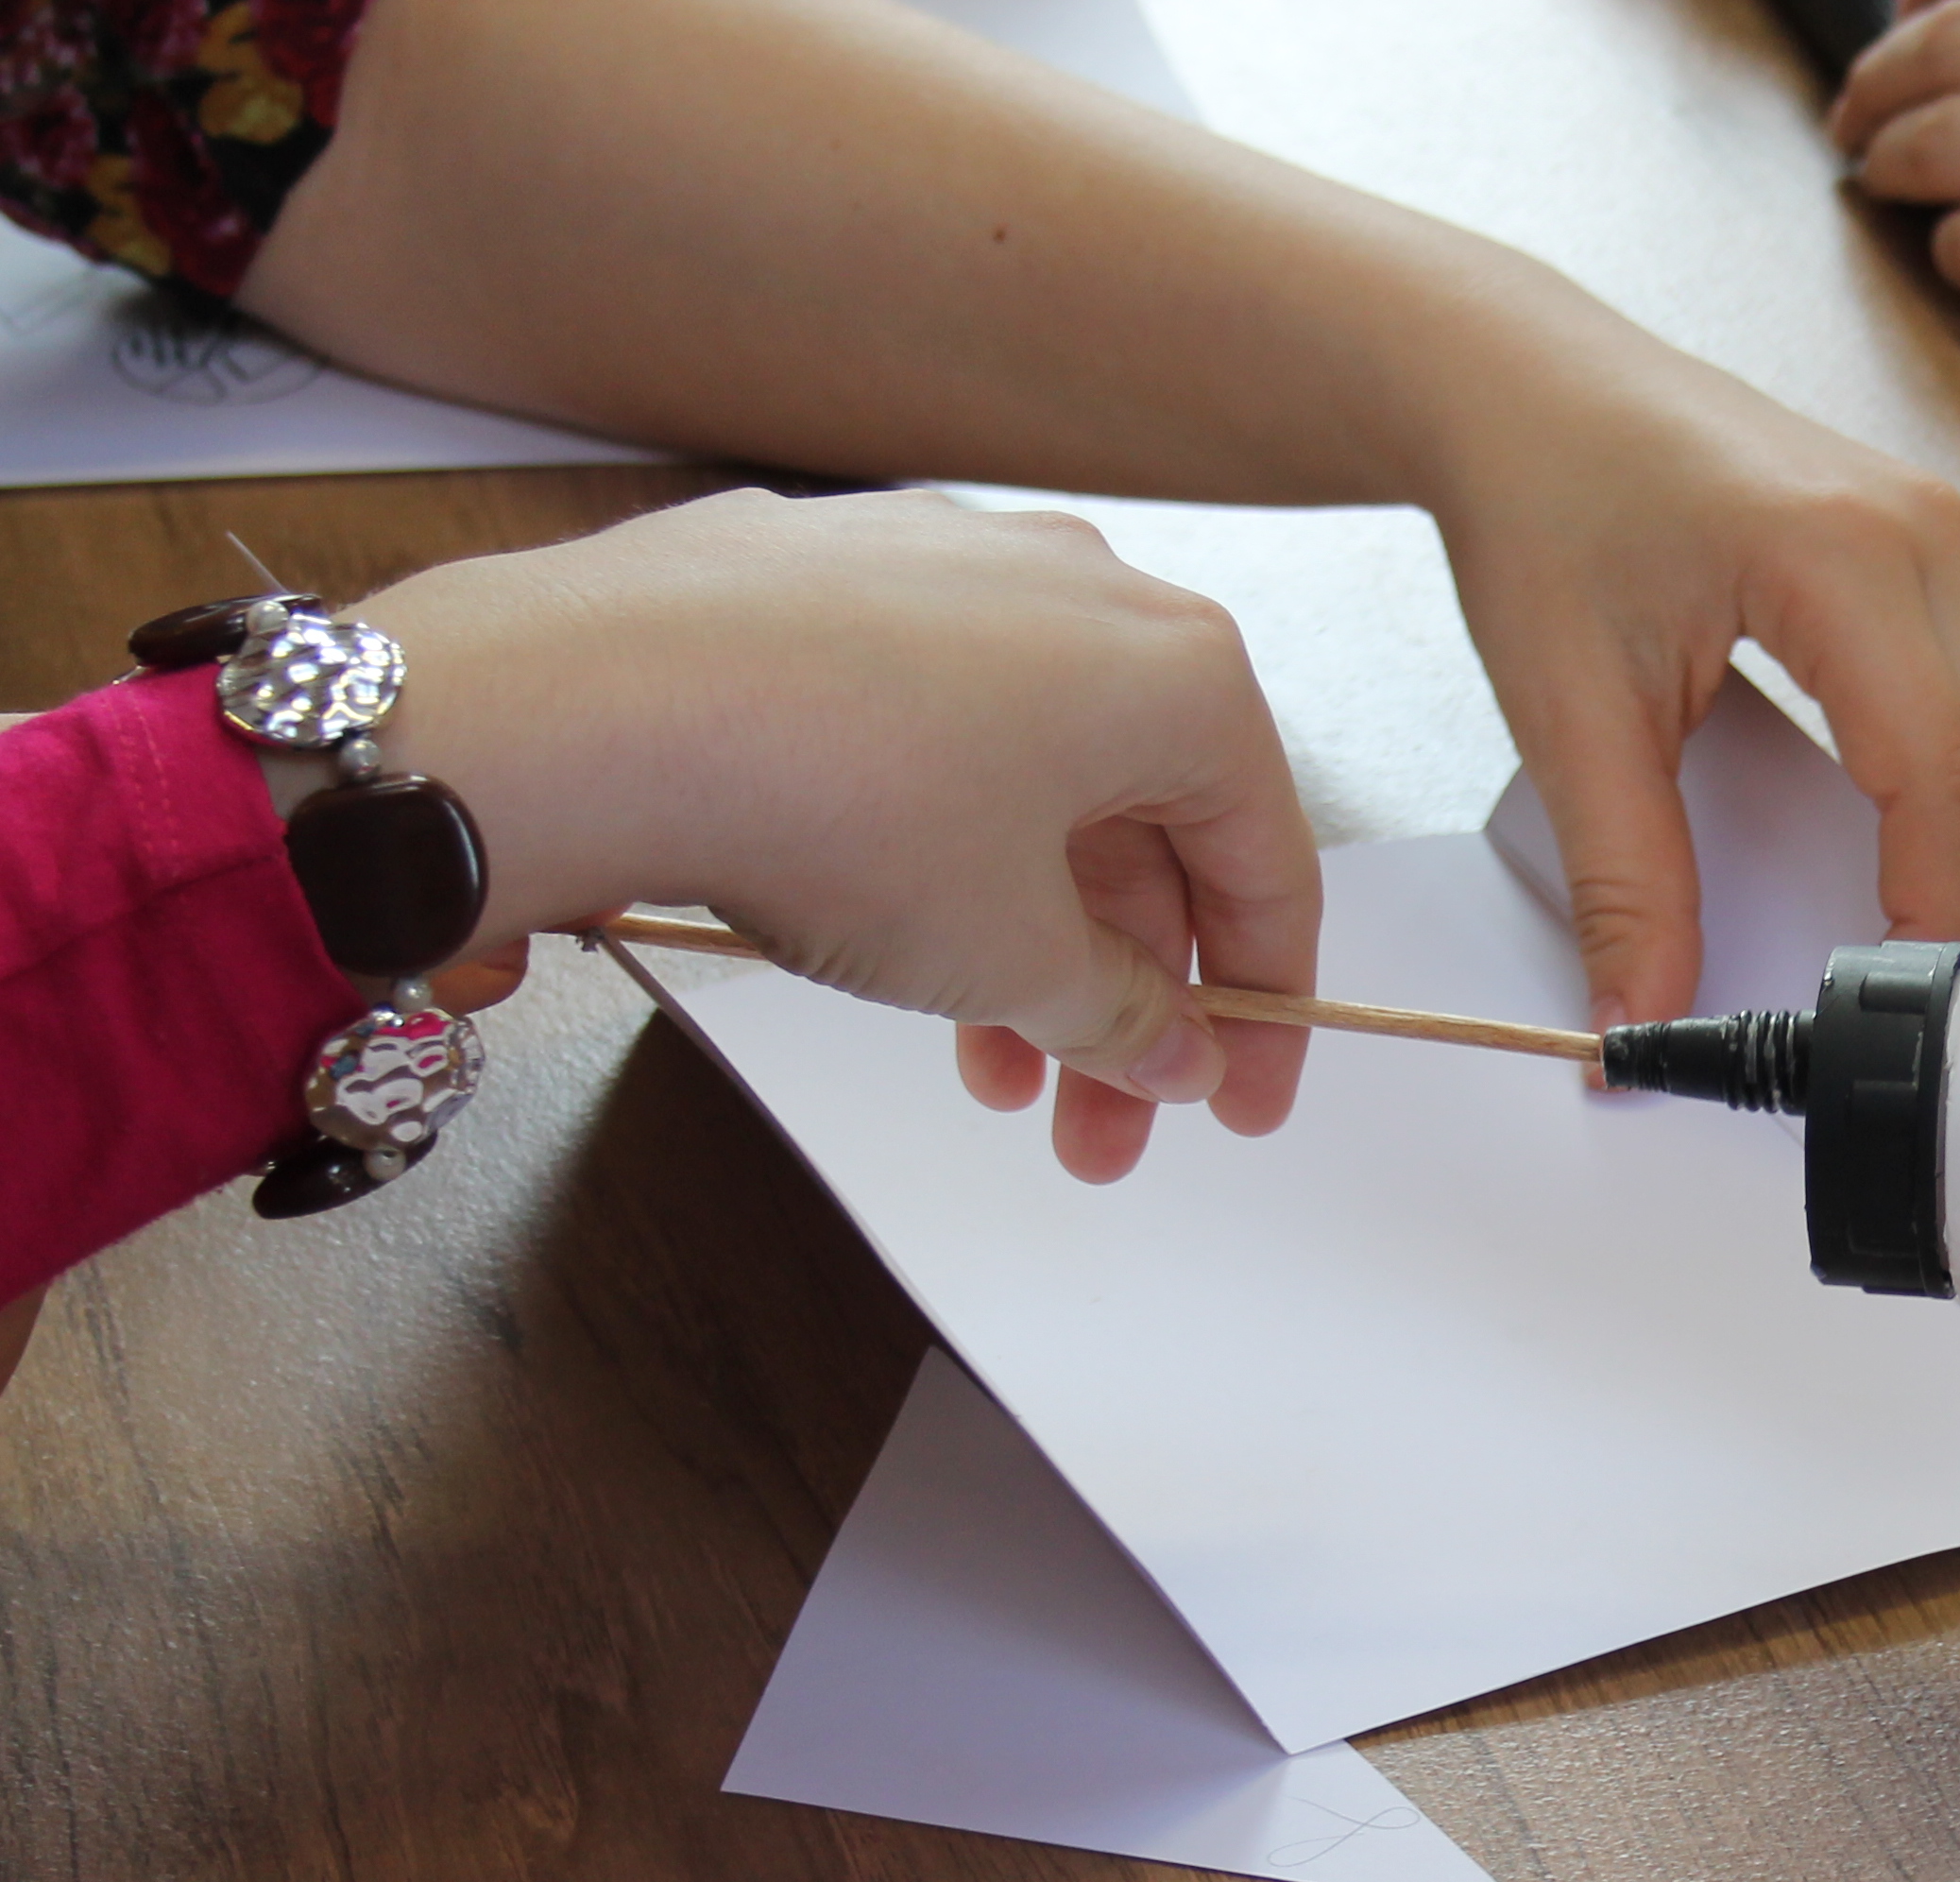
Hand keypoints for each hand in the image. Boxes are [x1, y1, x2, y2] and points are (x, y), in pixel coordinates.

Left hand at [347, 488, 1319, 1180]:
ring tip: (983, 1068)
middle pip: (1146, 831)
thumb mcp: (1013, 958)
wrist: (589, 700)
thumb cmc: (837, 801)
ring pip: (1034, 786)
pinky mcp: (831, 580)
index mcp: (1177, 672)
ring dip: (1028, 940)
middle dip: (1126, 998)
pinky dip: (941, 848)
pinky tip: (890, 933)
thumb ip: (1121, 1016)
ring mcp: (951, 571)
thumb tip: (1171, 1051)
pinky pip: (932, 733)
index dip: (1264, 1009)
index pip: (1266, 863)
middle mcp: (1083, 593)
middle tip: (1096, 1128)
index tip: (1236, 1107)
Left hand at [1405, 275, 1959, 1025]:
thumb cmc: (1540, 498)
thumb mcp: (1569, 707)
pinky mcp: (1920, 543)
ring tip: (1913, 945)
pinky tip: (1904, 851)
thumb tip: (1646, 1015)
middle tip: (1921, 1009)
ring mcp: (1935, 531)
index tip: (1893, 1014)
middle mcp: (1920, 532)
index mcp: (1845, 557)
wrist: (1516, 380)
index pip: (1941, 778)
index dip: (1932, 909)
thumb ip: (1624, 875)